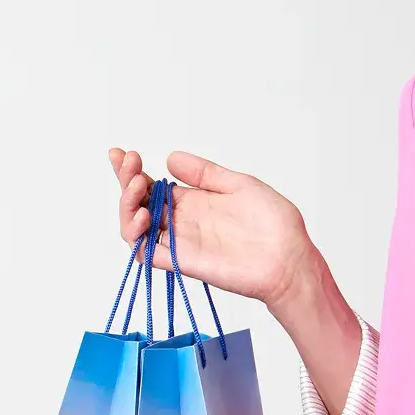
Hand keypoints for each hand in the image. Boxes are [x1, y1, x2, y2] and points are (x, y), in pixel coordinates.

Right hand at [108, 148, 319, 307]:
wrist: (290, 257)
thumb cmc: (274, 224)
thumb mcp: (239, 184)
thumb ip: (205, 174)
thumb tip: (171, 158)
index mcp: (193, 203)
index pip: (151, 186)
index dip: (132, 170)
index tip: (124, 152)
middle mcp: (182, 222)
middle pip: (137, 203)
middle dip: (125, 180)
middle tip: (129, 162)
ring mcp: (181, 242)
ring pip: (135, 227)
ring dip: (126, 205)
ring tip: (136, 186)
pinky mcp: (184, 262)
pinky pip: (148, 253)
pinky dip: (136, 236)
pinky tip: (141, 215)